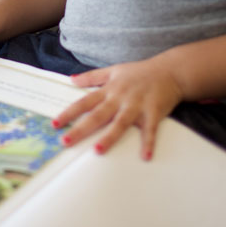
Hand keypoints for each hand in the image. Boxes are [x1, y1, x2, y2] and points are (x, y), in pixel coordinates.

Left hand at [54, 58, 182, 160]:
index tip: (55, 124)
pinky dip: (148, 143)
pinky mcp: (153, 112)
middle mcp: (120, 98)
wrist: (170, 71)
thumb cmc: (140, 72)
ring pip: (120, 123)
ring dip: (110, 136)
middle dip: (81, 128)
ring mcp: (136, 105)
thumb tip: (71, 80)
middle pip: (97, 114)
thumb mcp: (114, 70)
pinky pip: (150, 130)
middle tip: (66, 141)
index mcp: (109, 89)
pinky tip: (145, 156)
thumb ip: (92, 77)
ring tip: (97, 150)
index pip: (84, 102)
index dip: (69, 113)